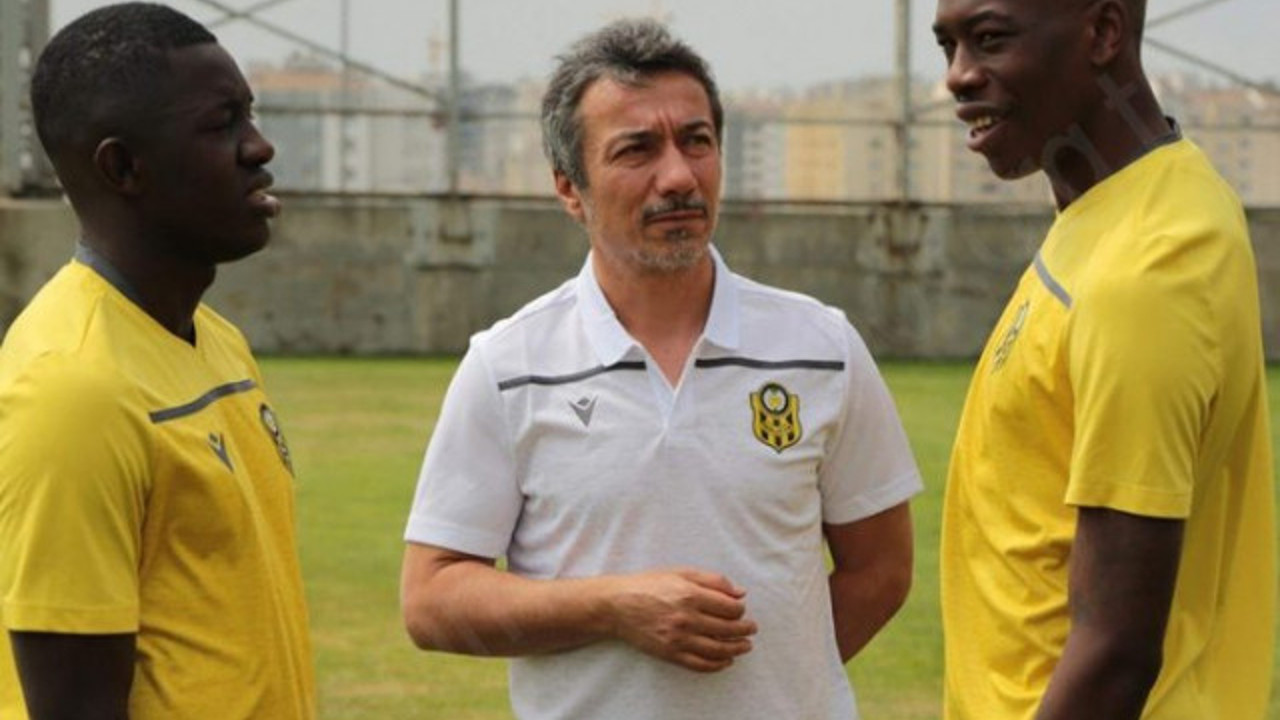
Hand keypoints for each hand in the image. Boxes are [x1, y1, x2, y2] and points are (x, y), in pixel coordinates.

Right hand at [605, 568, 757, 672]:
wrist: (617, 605)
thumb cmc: (649, 585)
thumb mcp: (681, 572)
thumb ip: (713, 581)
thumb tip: (740, 593)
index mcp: (690, 595)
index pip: (729, 608)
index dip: (740, 610)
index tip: (741, 610)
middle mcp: (686, 618)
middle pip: (728, 629)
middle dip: (745, 630)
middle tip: (752, 629)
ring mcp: (678, 638)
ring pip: (718, 649)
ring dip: (737, 649)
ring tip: (746, 646)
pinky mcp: (670, 653)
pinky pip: (700, 664)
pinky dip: (718, 665)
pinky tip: (726, 661)